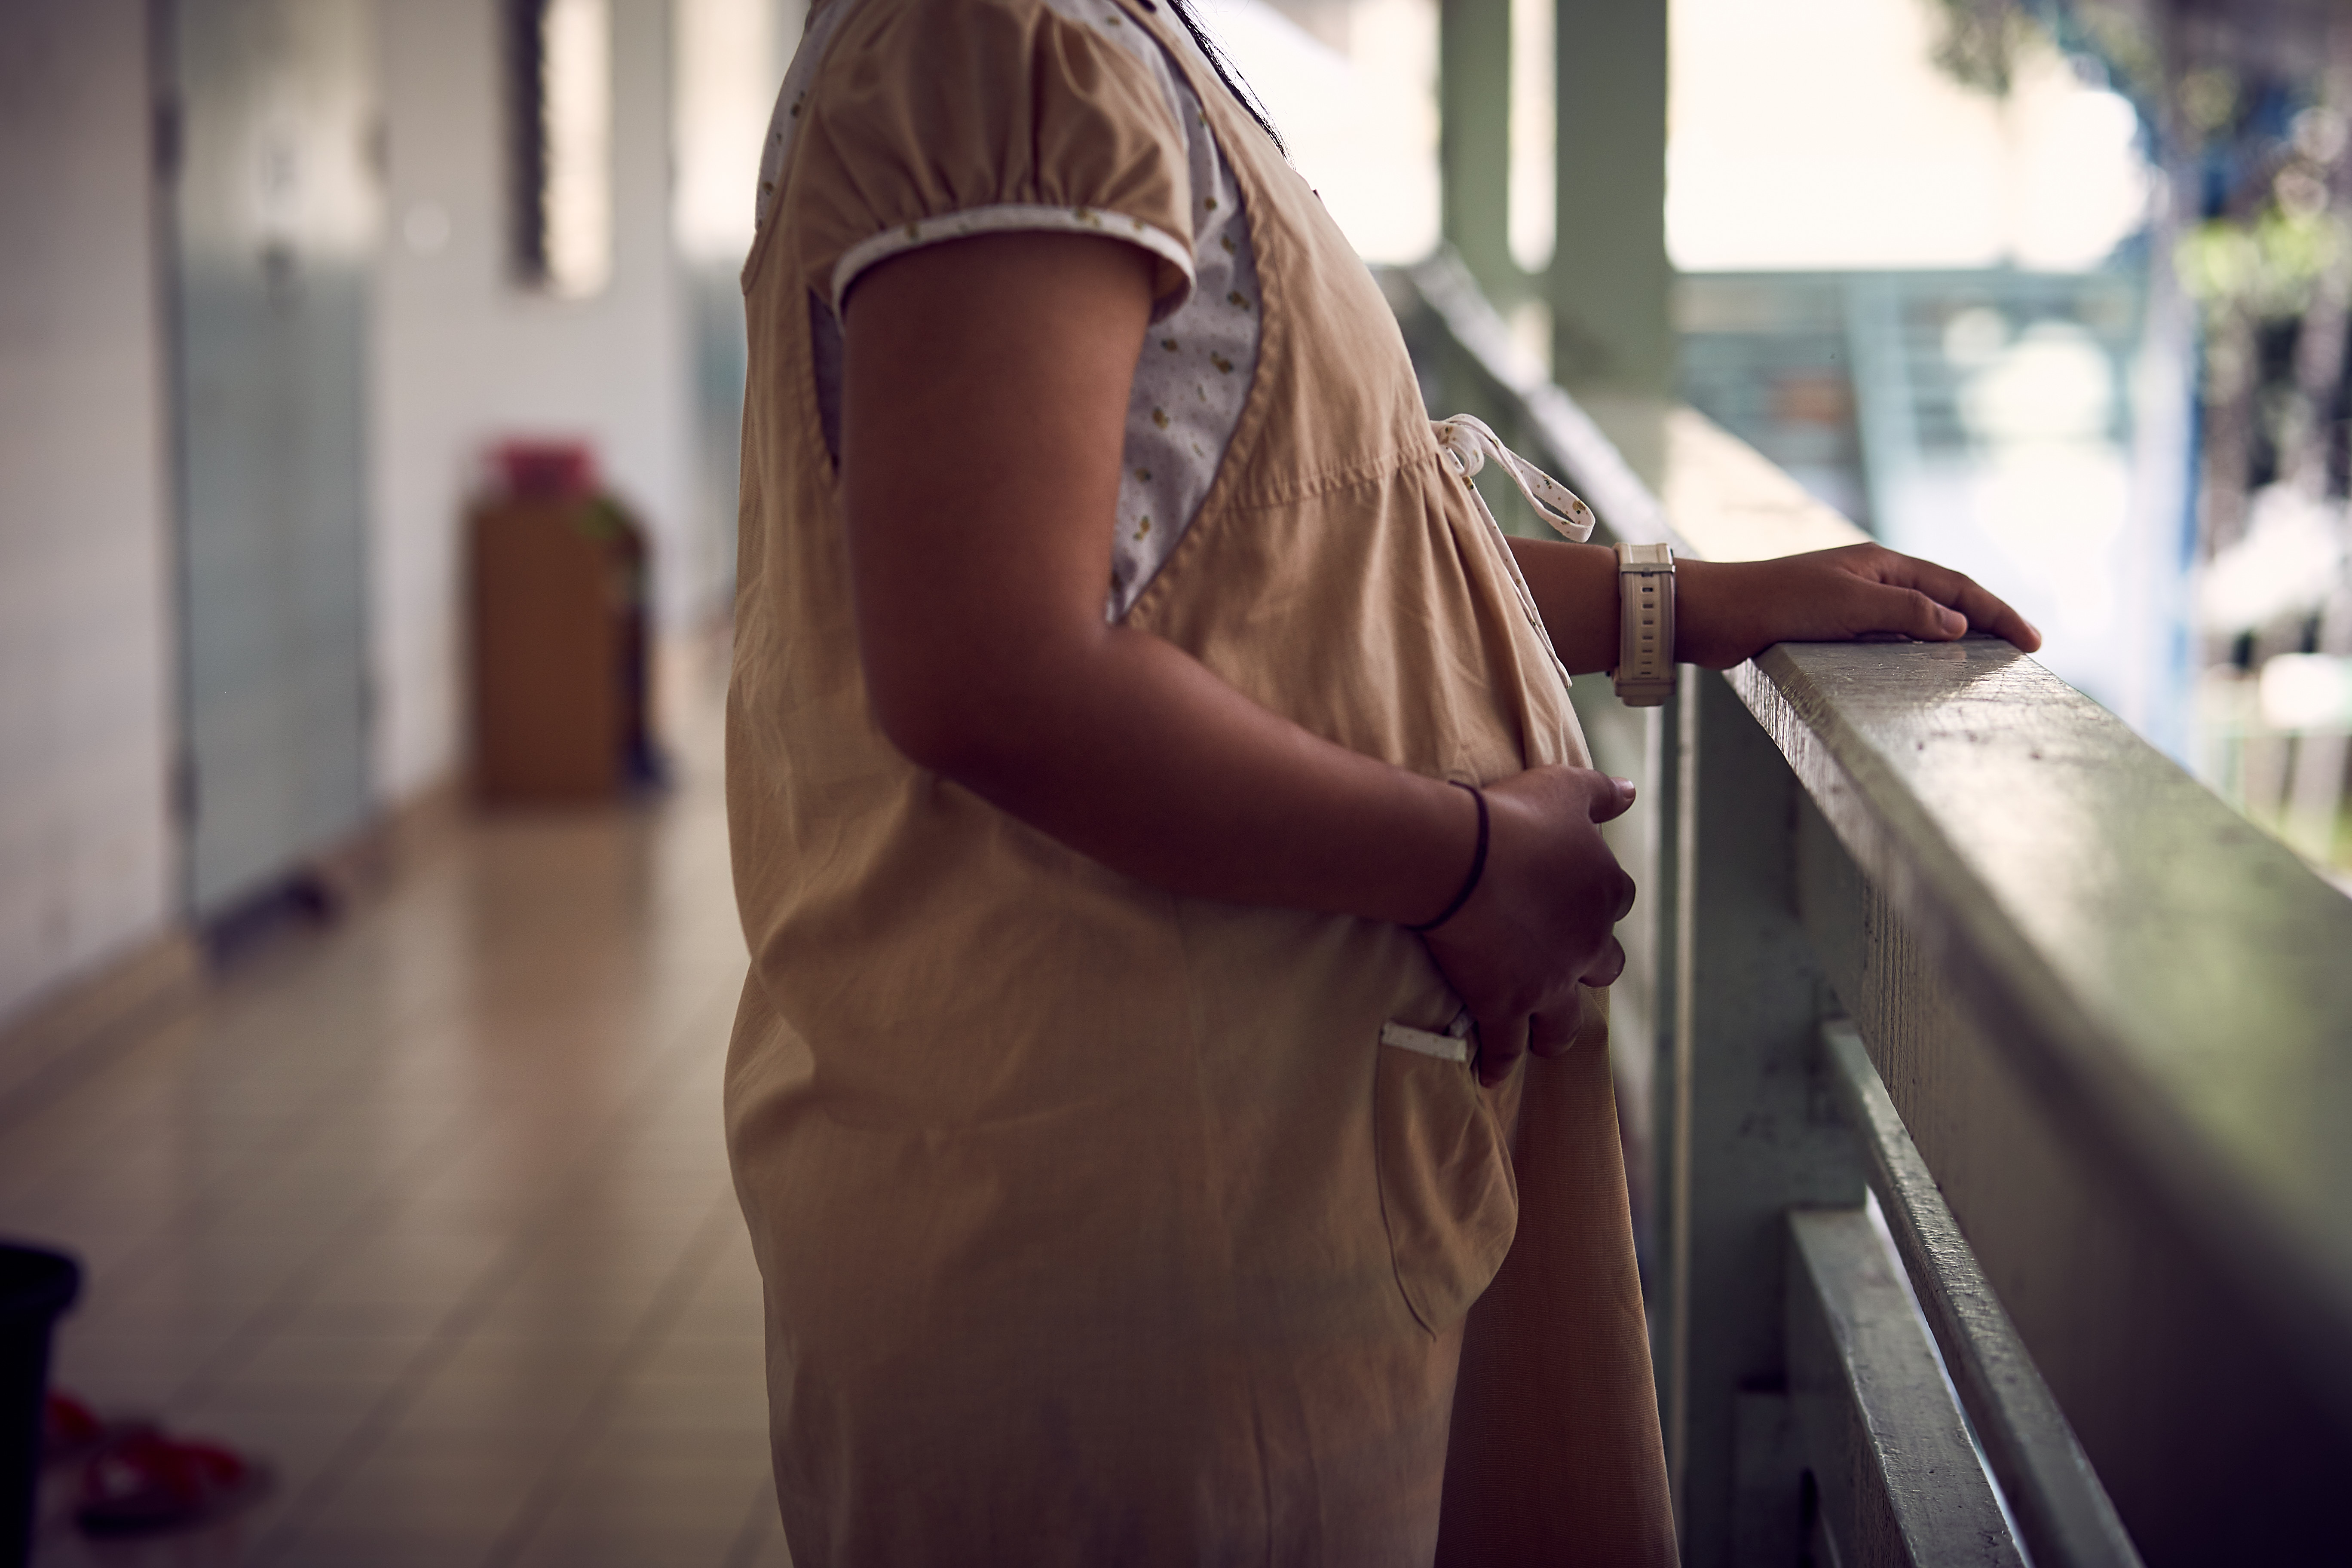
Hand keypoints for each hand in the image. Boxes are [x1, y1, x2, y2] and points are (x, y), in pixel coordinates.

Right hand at [1419, 767, 1636, 1086]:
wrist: (1461, 859)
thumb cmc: (1511, 817)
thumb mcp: (1564, 789)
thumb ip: (1601, 793)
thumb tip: (1631, 791)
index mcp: (1605, 891)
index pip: (1616, 900)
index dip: (1597, 902)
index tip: (1575, 901)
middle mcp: (1587, 944)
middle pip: (1603, 968)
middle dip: (1588, 970)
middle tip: (1565, 969)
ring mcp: (1550, 982)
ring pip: (1563, 1023)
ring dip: (1554, 1031)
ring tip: (1541, 1036)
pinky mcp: (1507, 1006)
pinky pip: (1507, 1048)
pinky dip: (1499, 1064)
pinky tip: (1491, 1075)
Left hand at [1675, 543, 2041, 669]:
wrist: (1716, 614)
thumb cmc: (1777, 602)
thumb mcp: (1850, 604)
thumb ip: (1907, 611)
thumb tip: (1959, 622)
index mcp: (1882, 564)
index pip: (1956, 586)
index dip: (1997, 611)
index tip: (2033, 640)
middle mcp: (1872, 578)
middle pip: (1945, 598)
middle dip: (1986, 621)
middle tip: (2023, 650)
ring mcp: (1853, 602)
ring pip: (1919, 618)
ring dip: (1954, 636)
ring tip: (1987, 662)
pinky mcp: (1832, 626)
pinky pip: (1890, 636)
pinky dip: (1917, 649)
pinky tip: (1927, 669)